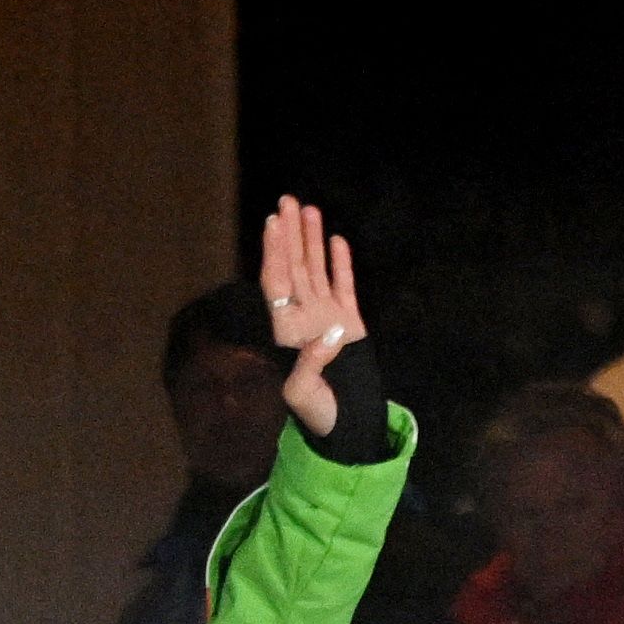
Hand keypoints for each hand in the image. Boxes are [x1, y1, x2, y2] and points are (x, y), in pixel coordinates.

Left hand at [258, 196, 366, 440]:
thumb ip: (308, 369)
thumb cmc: (318, 414)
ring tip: (309, 209)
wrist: (345, 423)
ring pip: (316, 270)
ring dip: (312, 240)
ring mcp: (326, 317)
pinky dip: (340, 264)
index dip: (274, 253)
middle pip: (294, 268)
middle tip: (287, 201)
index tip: (272, 224)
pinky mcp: (350, 321)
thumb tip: (327, 337)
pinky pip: (343, 285)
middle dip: (290, 235)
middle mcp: (303, 318)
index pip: (277, 284)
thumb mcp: (303, 398)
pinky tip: (336, 240)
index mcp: (287, 331)